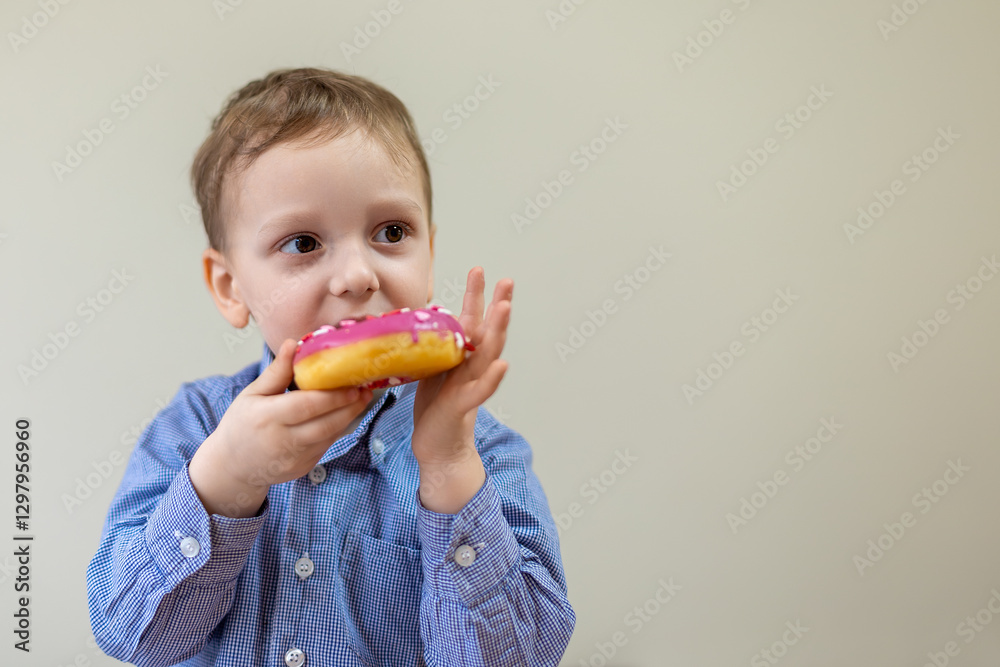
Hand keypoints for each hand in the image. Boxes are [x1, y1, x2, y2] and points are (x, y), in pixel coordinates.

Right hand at [188, 338, 372, 516]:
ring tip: (361, 399)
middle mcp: (281, 441)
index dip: (332, 396)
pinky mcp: (303, 468)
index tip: (351, 385)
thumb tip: (293, 343)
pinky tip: (345, 414)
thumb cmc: (242, 424)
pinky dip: (338, 429)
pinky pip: (326, 446)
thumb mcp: (252, 394)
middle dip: (349, 407)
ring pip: (329, 436)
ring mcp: (294, 458)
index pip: (305, 406)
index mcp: (266, 418)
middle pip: (323, 424)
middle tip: (365, 390)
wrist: (233, 466)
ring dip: (348, 417)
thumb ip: (276, 372)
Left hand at [412, 267, 511, 511]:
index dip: (476, 297)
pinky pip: (481, 391)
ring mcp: (471, 385)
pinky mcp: (464, 407)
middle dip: (496, 305)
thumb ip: (433, 349)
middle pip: (488, 332)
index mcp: (462, 357)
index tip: (479, 270)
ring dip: (498, 331)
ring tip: (505, 308)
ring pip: (488, 355)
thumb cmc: (435, 409)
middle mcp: (472, 368)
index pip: (472, 321)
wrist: (438, 448)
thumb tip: (417, 322)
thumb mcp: (430, 371)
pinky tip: (502, 365)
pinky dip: (492, 379)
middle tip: (506, 280)